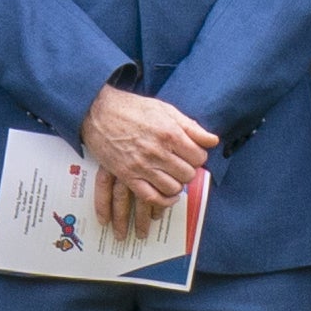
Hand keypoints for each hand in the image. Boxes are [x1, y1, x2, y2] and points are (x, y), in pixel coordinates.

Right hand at [80, 83, 216, 237]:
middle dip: (188, 171)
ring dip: (177, 185)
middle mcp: (158, 152)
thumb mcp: (165, 109)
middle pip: (188, 174)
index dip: (198, 157)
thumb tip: (213, 140)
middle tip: (182, 165)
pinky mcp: (128, 176)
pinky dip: (163, 201)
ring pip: (172, 188)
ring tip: (173, 177)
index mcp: (170, 133)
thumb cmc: (133, 108)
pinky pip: (151, 197)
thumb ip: (191, 126)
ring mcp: (142, 166)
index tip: (192, 155)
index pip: (199, 156)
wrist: (98, 111)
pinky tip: (167, 196)